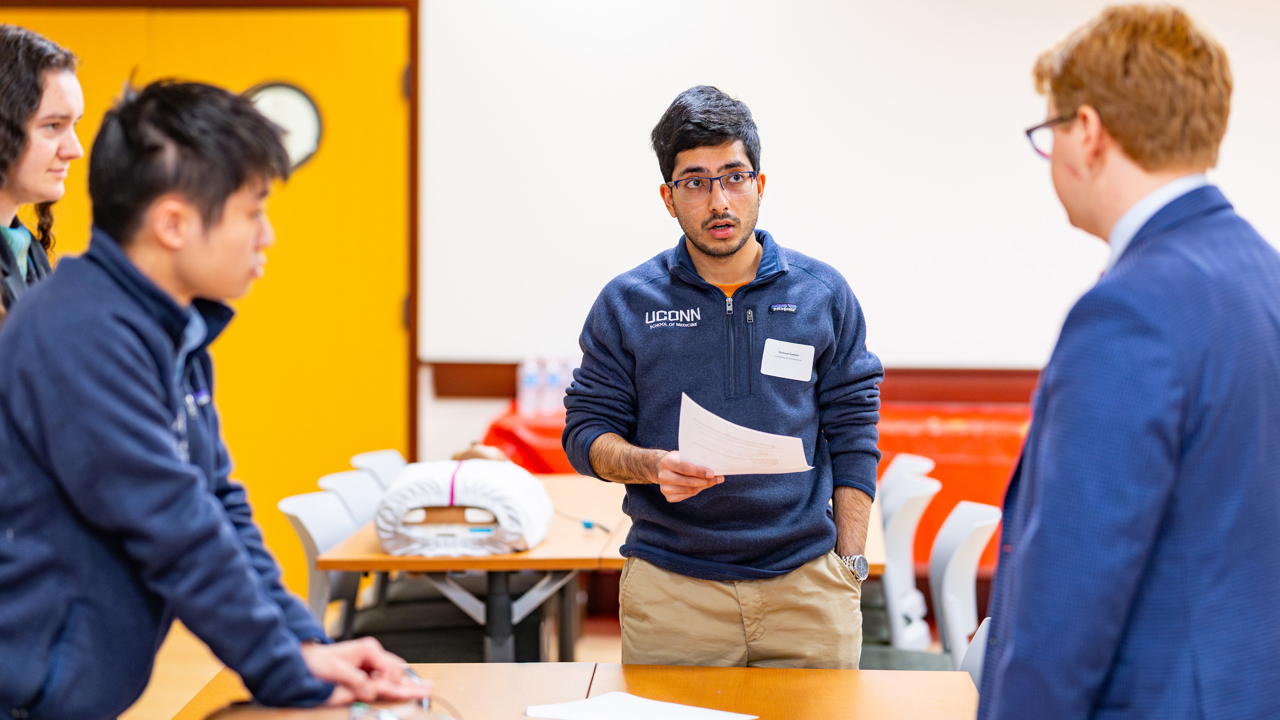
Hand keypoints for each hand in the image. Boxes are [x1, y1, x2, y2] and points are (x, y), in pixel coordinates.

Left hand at [299, 637, 432, 705]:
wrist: (306, 665)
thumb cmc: (318, 661)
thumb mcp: (336, 668)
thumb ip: (355, 679)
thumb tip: (370, 690)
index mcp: (368, 649)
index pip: (389, 667)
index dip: (389, 679)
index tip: (382, 687)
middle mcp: (373, 658)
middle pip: (397, 671)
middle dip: (407, 682)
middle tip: (425, 690)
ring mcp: (371, 669)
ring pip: (395, 677)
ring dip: (407, 686)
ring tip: (425, 690)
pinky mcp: (366, 679)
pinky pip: (386, 685)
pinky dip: (398, 688)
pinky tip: (411, 691)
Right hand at [656, 451, 722, 501]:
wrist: (661, 468)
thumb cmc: (677, 460)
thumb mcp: (682, 455)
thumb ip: (694, 461)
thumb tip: (713, 469)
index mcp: (667, 462)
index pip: (686, 469)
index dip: (700, 472)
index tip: (712, 474)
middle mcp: (664, 476)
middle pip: (689, 482)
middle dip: (706, 481)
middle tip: (719, 479)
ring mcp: (665, 488)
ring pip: (689, 490)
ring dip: (703, 486)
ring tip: (713, 482)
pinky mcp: (668, 497)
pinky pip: (687, 495)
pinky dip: (696, 491)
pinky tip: (702, 486)